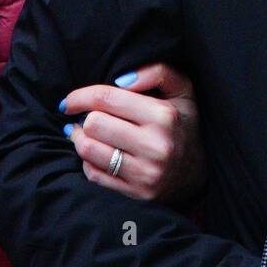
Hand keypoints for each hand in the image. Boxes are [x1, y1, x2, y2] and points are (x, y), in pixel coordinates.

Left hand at [59, 62, 206, 204]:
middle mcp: (155, 146)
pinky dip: (89, 161)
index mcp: (164, 116)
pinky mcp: (135, 194)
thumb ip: (156, 73)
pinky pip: (93, 174)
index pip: (107, 99)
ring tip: (88, 134)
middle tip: (90, 118)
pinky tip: (99, 153)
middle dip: (86, 118)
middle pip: (93, 124)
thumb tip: (121, 80)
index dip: (81, 96)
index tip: (70, 100)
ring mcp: (145, 173)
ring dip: (81, 139)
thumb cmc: (181, 122)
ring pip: (88, 150)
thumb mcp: (181, 89)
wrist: (196, 170)